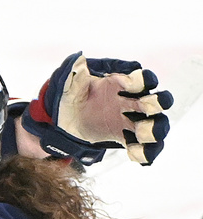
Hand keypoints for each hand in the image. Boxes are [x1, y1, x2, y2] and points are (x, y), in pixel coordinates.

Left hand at [22, 52, 172, 165]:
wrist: (61, 118)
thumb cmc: (69, 95)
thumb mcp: (69, 83)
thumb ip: (76, 74)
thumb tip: (79, 62)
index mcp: (120, 84)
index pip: (141, 79)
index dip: (142, 80)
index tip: (130, 83)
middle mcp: (130, 102)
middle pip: (156, 102)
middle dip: (157, 103)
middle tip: (146, 107)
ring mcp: (129, 120)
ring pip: (154, 125)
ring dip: (155, 130)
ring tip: (143, 135)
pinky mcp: (123, 137)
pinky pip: (141, 146)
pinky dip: (145, 153)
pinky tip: (136, 155)